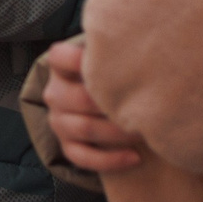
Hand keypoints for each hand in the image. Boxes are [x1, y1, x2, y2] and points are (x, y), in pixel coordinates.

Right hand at [43, 38, 144, 173]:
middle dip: (116, 105)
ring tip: (145, 132)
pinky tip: (135, 158)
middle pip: (81, 98)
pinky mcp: (66, 146)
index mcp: (61, 67)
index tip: (110, 63)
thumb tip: (145, 41)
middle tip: (146, 107)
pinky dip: (111, 160)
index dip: (78, 59)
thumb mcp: (108, 59)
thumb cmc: (114, 76)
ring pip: (85, 128)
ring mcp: (58, 121)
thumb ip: (117, 51)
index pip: (59, 57)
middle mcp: (55, 93)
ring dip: (118, 133)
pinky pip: (83, 158)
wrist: (101, 105)